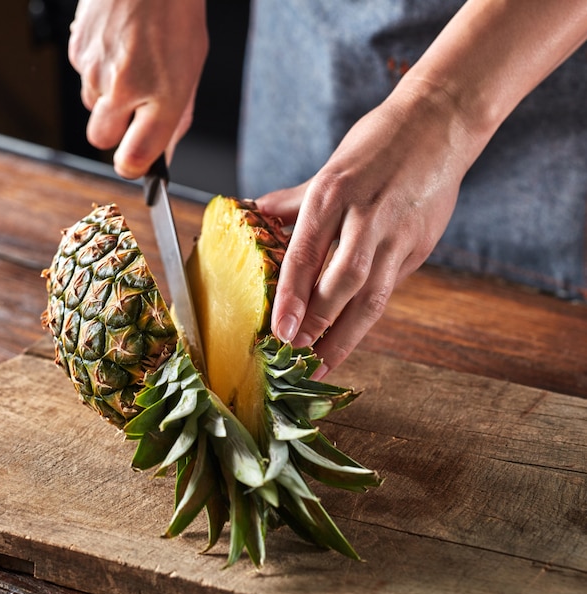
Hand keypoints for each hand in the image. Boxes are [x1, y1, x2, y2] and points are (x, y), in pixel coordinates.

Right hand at [68, 0, 207, 177]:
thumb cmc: (176, 18)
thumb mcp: (191, 76)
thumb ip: (176, 122)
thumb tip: (164, 157)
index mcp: (162, 99)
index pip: (133, 159)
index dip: (133, 168)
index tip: (137, 164)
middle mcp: (125, 88)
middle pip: (101, 139)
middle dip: (115, 134)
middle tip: (133, 114)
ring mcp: (96, 68)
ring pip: (92, 107)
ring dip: (108, 100)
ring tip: (130, 69)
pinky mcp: (78, 50)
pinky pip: (84, 78)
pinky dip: (98, 73)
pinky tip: (117, 51)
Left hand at [258, 83, 477, 378]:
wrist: (441, 122)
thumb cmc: (379, 142)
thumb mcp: (330, 166)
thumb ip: (294, 200)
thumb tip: (257, 214)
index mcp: (334, 193)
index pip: (305, 254)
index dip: (292, 297)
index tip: (279, 333)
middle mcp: (366, 216)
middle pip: (342, 282)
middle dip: (319, 325)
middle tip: (297, 359)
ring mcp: (399, 234)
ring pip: (373, 297)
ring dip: (346, 337)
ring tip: (323, 366)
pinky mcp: (421, 246)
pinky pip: (390, 287)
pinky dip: (368, 314)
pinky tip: (349, 334)